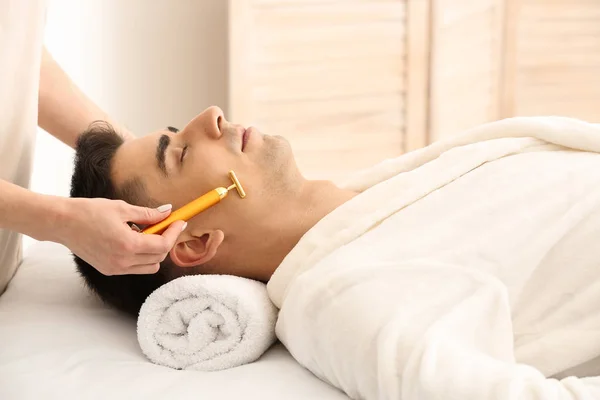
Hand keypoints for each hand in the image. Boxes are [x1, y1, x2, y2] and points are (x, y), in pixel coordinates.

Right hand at [56, 198, 185, 274]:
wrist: (62, 223)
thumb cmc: (89, 212)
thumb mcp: (122, 208)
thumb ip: (148, 214)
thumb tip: (167, 212)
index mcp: (128, 245)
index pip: (163, 245)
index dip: (174, 233)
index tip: (180, 222)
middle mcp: (123, 262)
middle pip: (159, 258)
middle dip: (166, 241)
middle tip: (166, 225)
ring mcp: (115, 269)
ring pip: (149, 267)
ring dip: (155, 252)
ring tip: (146, 234)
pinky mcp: (108, 270)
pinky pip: (135, 268)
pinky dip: (141, 257)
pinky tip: (133, 240)